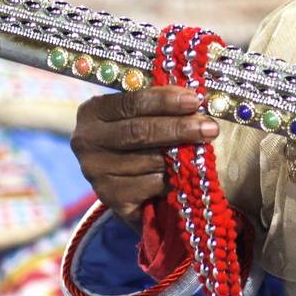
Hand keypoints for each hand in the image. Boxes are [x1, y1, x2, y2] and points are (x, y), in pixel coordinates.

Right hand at [70, 87, 218, 226]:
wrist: (128, 185)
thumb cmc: (139, 141)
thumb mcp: (140, 117)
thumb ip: (158, 106)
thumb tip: (193, 98)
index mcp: (92, 112)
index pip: (130, 103)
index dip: (163, 101)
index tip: (193, 100)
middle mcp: (86, 142)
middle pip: (139, 132)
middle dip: (178, 128)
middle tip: (209, 127)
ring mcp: (96, 172)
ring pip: (149, 161)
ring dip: (182, 156)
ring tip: (205, 151)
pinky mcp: (111, 198)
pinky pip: (151, 185)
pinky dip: (174, 180)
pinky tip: (188, 175)